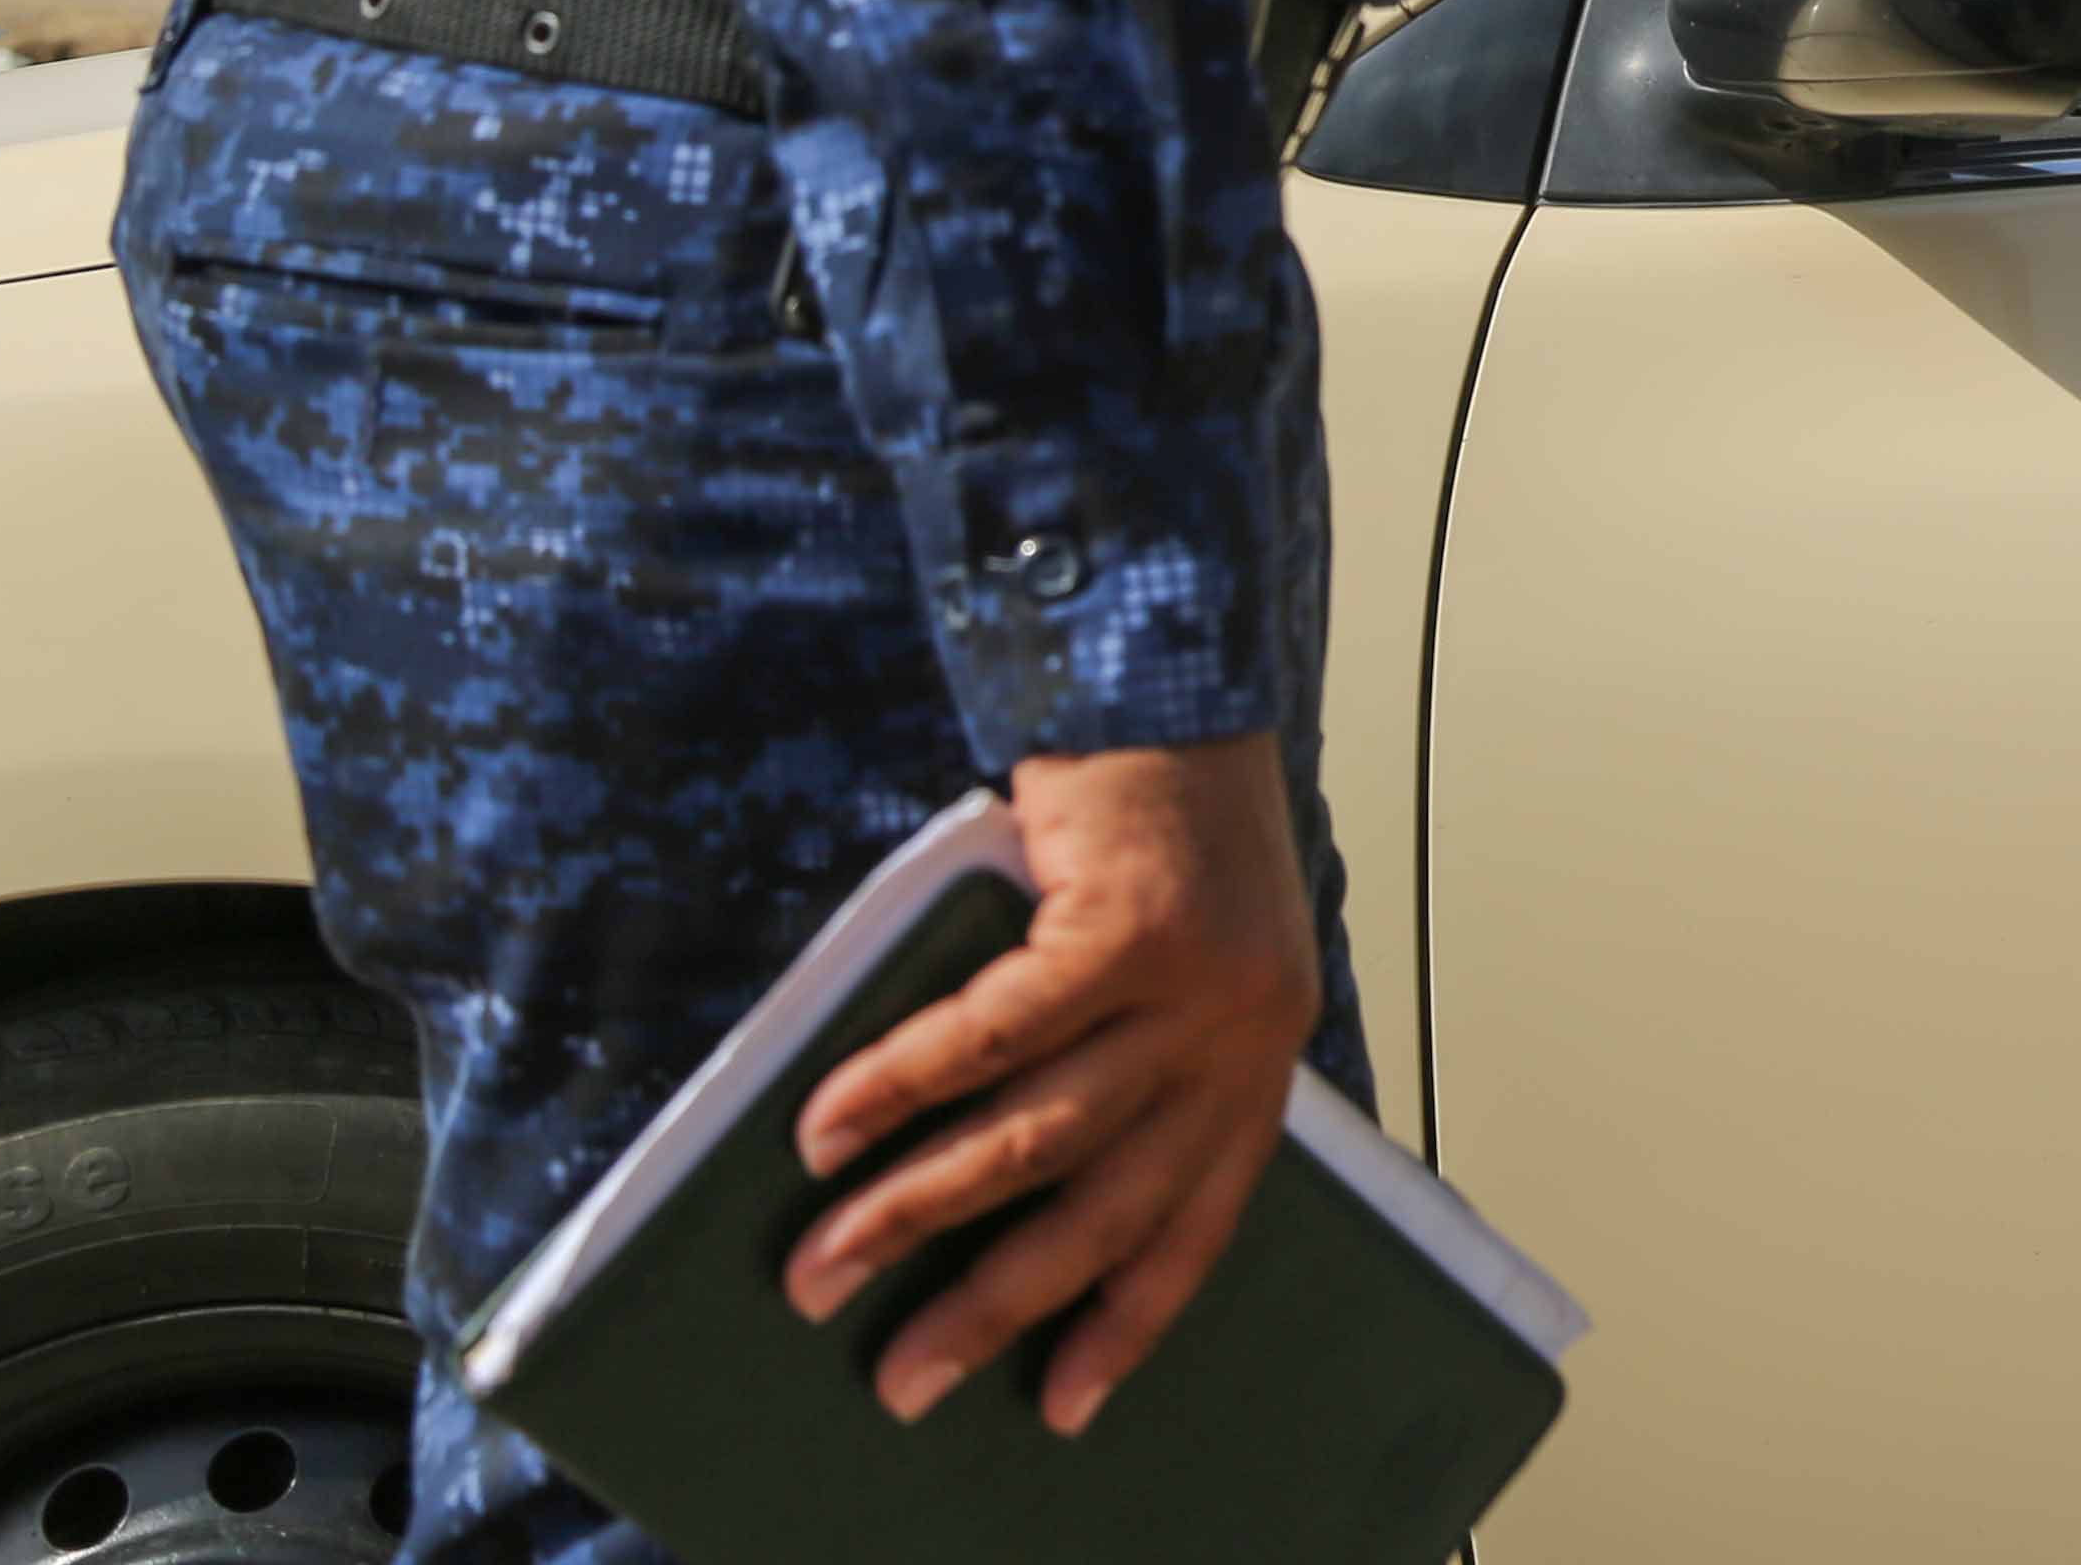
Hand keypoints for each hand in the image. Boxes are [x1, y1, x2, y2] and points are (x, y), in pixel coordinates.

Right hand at [783, 737, 1321, 1436]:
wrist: (1169, 670)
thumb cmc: (1161, 820)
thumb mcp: (1182, 954)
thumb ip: (1129, 1056)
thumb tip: (997, 1187)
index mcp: (1260, 1054)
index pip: (1195, 1225)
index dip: (1123, 1323)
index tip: (1058, 1409)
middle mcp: (1241, 1032)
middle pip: (1101, 1207)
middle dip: (990, 1305)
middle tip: (899, 1378)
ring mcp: (1192, 984)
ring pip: (1031, 1137)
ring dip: (912, 1208)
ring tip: (820, 1261)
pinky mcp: (1126, 929)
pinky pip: (990, 1037)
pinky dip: (897, 1087)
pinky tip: (826, 1128)